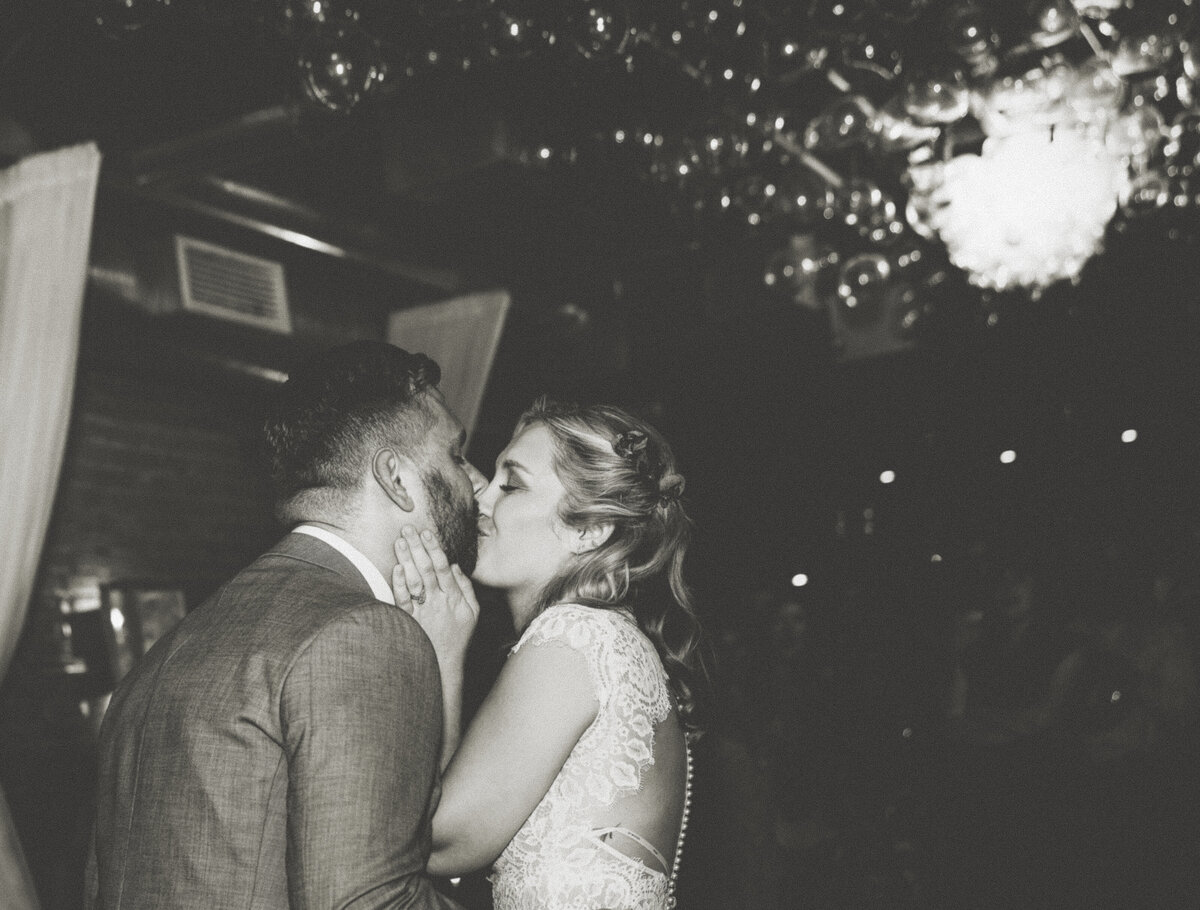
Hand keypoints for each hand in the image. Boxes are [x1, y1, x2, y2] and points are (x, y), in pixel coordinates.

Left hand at [392, 526, 479, 667]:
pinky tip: (396, 568)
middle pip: (426, 569)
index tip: (427, 532)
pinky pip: (403, 600)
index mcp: (453, 597)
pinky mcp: (409, 620)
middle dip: (416, 546)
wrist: (444, 665)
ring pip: (413, 580)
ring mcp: (422, 611)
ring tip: (399, 541)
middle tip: (408, 528)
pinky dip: (399, 584)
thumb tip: (454, 566)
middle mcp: (437, 601)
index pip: (442, 567)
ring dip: (406, 559)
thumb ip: (466, 588)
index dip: (434, 548)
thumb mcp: (473, 613)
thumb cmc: (459, 637)